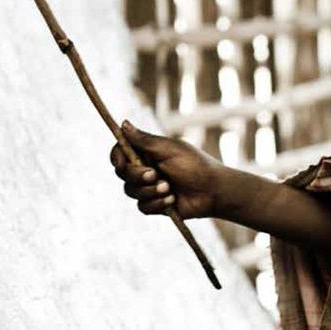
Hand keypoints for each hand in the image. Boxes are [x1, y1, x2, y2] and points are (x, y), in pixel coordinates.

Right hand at [109, 120, 223, 219]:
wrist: (213, 192)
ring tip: (169, 188)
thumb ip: (144, 140)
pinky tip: (172, 199)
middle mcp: (145, 168)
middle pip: (123, 174)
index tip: (121, 163)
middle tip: (155, 174)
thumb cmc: (195, 165)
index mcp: (147, 151)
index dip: (116, 158)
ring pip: (131, 192)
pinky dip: (157, 203)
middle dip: (137, 176)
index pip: (121, 152)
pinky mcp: (155, 204)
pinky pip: (142, 207)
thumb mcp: (169, 149)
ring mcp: (149, 187)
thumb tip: (123, 123)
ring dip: (150, 190)